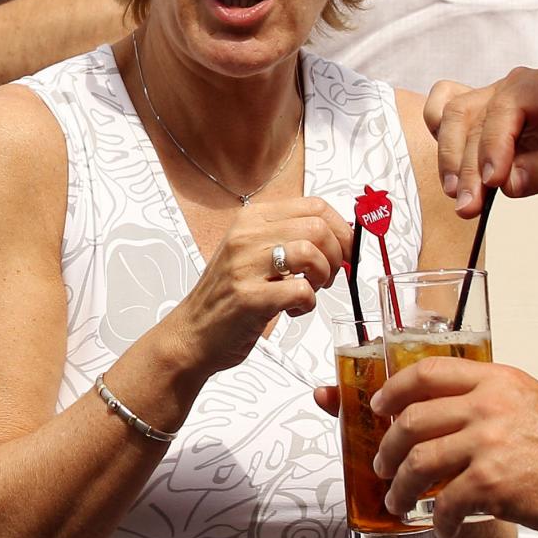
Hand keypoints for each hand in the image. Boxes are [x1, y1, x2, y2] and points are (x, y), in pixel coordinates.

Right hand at [162, 197, 353, 381]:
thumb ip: (288, 238)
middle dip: (336, 256)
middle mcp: (246, 236)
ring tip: (309, 290)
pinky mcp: (249, 298)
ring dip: (322, 278)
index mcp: (251, 219)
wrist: (193, 332)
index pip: (314, 205)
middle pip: (317, 228)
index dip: (341, 229)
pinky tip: (292, 309)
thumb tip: (340, 236)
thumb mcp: (252, 252)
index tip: (344, 250)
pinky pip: (301, 292)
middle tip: (326, 276)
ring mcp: (245, 266)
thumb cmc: (229, 295)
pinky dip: (308, 304)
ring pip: (311, 254)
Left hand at [341, 356, 537, 537]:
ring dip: (400, 486)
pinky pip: (446, 503)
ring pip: (418, 462)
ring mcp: (488, 443)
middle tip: (381, 464)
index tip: (378, 405)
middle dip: (388, 447)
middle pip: (411, 420)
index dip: (394, 389)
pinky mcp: (492, 484)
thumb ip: (496, 403)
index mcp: (497, 380)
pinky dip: (438, 520)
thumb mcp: (536, 402)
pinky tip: (441, 529)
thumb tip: (460, 418)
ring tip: (397, 501)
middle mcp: (487, 405)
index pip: (427, 372)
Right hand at [424, 67, 537, 219]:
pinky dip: (441, 142)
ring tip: (460, 200)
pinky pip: (444, 115)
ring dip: (450, 160)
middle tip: (468, 206)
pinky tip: (452, 174)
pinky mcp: (481, 117)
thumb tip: (507, 184)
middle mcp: (515, 86)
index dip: (494, 144)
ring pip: (451, 117)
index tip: (493, 182)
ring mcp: (493, 98)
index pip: (508, 107)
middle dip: (465, 163)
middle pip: (470, 115)